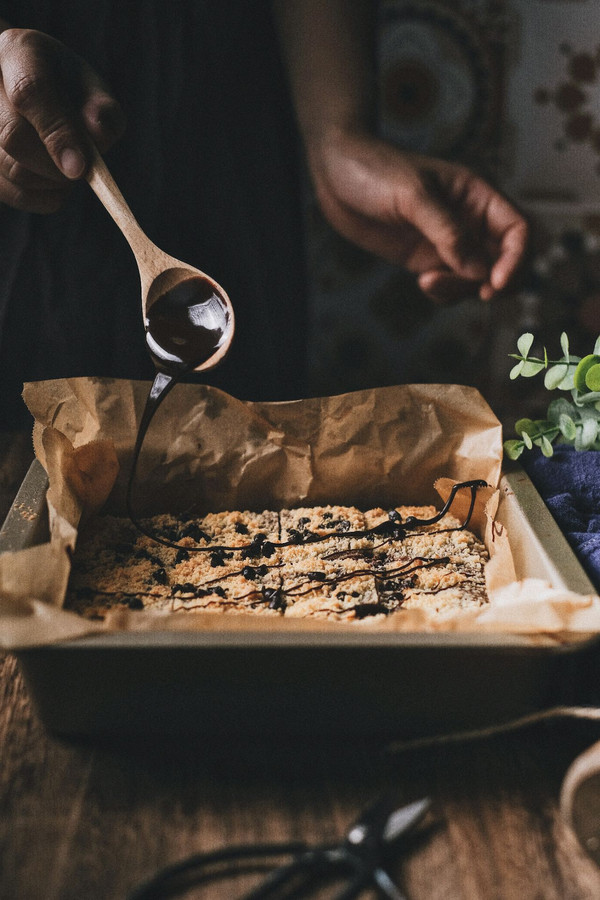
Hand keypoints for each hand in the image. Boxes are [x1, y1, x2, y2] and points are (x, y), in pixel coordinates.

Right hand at [0, 28, 124, 212]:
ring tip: (68, 168)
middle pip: (13, 136)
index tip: (80, 167)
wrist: (27, 92)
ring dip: (51, 183)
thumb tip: (98, 135)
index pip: (30, 91)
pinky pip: (9, 192)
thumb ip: (102, 109)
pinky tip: (53, 183)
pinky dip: (41, 198)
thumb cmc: (65, 90)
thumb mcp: (90, 89)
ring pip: (10, 169)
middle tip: (83, 168)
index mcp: (17, 51)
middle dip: (56, 166)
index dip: (57, 132)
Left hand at [307, 130, 527, 301]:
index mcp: (476, 195)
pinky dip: (443, 293)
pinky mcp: (424, 259)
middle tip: (478, 295)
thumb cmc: (375, 170)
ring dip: (460, 289)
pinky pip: (449, 286)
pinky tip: (421, 283)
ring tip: (426, 282)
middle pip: (504, 260)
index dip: (515, 258)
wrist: (335, 172)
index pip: (517, 230)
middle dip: (495, 282)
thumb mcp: (413, 196)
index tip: (495, 283)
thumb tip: (478, 270)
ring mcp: (446, 243)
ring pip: (475, 279)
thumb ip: (446, 232)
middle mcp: (468, 220)